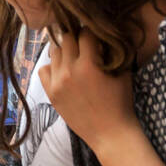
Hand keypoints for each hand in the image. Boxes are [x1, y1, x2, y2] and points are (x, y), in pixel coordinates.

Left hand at [41, 27, 136, 153]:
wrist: (109, 133)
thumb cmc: (120, 102)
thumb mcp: (122, 72)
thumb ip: (112, 51)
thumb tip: (104, 32)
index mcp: (89, 65)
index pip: (85, 33)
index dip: (92, 33)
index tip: (96, 36)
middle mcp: (69, 71)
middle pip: (66, 38)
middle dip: (77, 39)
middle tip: (85, 46)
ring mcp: (57, 83)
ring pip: (54, 52)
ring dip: (65, 51)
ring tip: (75, 59)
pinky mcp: (51, 93)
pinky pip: (43, 69)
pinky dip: (52, 67)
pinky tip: (64, 72)